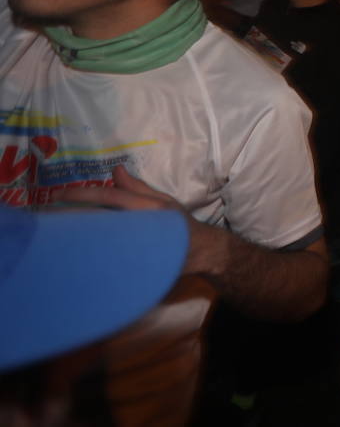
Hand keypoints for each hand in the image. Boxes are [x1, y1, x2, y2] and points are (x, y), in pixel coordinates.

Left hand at [62, 166, 226, 276]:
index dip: (82, 194)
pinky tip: (68, 253)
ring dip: (73, 236)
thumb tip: (115, 169)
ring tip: (51, 233)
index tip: (58, 194)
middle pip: (96, 220)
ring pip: (96, 241)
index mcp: (147, 208)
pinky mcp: (130, 265)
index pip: (109, 197)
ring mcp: (134, 248)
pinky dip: (84, 253)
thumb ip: (138, 187)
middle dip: (69, 217)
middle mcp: (139, 227)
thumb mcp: (163, 201)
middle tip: (44, 216)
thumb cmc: (180, 224)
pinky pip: (102, 257)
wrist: (200, 253)